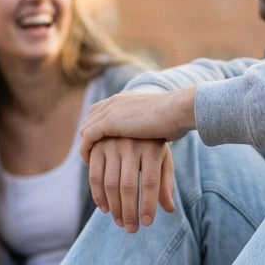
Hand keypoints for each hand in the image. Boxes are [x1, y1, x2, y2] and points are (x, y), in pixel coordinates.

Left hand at [79, 88, 196, 162]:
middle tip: (92, 158)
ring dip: (86, 149)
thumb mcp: (157, 121)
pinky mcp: (109, 121)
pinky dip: (85, 151)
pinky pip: (87, 138)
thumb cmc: (176, 119)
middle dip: (88, 140)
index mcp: (124, 99)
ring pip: (86, 131)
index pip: (100, 111)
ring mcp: (110, 111)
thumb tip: (155, 141)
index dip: (96, 129)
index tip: (99, 147)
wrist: (178, 110)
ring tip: (91, 166)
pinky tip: (91, 164)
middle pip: (89, 120)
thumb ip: (149, 129)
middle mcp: (114, 102)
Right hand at [86, 137, 174, 231]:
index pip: (150, 183)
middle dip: (129, 211)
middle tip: (131, 229)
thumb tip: (169, 210)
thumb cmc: (153, 143)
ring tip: (119, 223)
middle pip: (128, 186)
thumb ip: (165, 183)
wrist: (135, 114)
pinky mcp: (97, 147)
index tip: (147, 224)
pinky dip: (98, 195)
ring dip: (114, 207)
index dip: (148, 205)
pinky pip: (95, 176)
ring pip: (110, 183)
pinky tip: (105, 209)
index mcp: (152, 148)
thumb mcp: (163, 159)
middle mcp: (131, 145)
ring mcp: (112, 145)